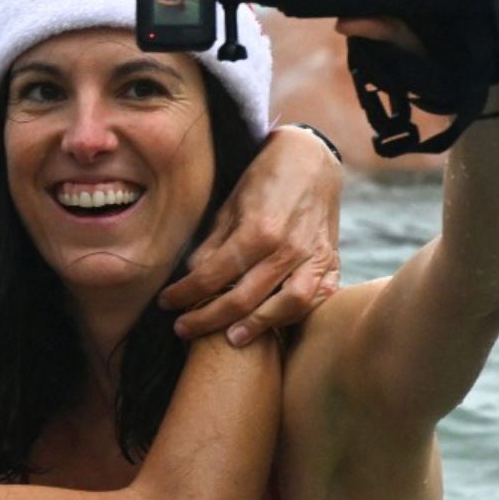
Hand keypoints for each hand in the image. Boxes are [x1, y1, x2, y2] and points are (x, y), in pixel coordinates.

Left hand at [159, 123, 342, 344]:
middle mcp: (288, 248)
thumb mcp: (231, 203)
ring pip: (286, 306)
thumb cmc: (266, 178)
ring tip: (230, 339)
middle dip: (207, 319)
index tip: (166, 303)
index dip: (185, 294)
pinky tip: (273, 324)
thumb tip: (192, 275)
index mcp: (258, 229)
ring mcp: (314, 257)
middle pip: (243, 298)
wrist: (312, 160)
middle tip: (184, 329)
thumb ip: (214, 243)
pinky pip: (316, 299)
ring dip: (256, 327)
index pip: (212, 275)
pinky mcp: (332, 261)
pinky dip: (295, 315)